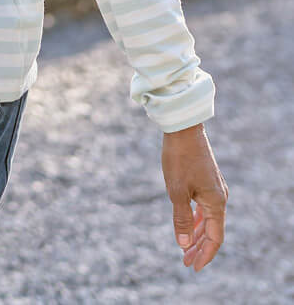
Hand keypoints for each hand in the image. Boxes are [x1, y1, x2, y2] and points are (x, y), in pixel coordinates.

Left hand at [161, 123, 227, 270]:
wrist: (183, 128)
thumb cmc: (179, 158)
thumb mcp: (176, 191)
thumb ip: (181, 219)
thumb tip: (184, 245)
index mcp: (216, 203)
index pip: (214, 238)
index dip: (205, 254)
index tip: (193, 267)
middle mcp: (220, 198)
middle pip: (212, 231)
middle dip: (199, 248)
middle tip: (185, 261)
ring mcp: (215, 189)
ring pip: (208, 219)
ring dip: (196, 234)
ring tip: (184, 248)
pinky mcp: (207, 181)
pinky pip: (204, 207)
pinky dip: (195, 219)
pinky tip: (186, 225)